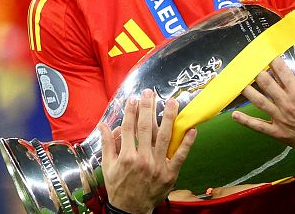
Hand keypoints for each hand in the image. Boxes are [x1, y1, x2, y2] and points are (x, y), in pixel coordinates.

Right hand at [98, 90, 196, 213]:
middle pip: (146, 128)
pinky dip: (187, 143)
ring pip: (164, 137)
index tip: (134, 98)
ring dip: (169, 118)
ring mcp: (158, 166)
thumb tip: (102, 125)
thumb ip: (107, 144)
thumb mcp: (107, 167)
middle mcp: (143, 159)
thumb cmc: (118, 187)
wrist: (130, 210)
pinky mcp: (170, 174)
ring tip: (172, 102)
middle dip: (148, 108)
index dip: (131, 111)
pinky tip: (191, 129)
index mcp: (126, 157)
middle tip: (150, 93)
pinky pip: (180, 156)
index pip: (129, 127)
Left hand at [231, 56, 294, 158]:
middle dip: (257, 72)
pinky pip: (259, 126)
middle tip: (250, 65)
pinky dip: (246, 121)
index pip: (281, 71)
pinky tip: (235, 115)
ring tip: (239, 83)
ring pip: (259, 102)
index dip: (272, 60)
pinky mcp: (279, 133)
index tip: (266, 53)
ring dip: (248, 91)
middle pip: (266, 84)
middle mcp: (287, 103)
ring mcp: (281, 119)